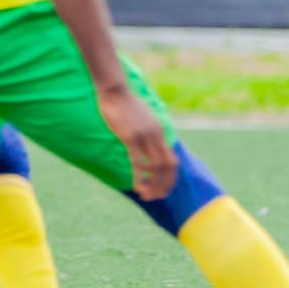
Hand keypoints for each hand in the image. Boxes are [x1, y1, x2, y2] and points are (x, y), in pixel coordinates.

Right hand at [97, 83, 177, 199]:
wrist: (115, 89)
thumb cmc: (126, 104)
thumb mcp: (144, 118)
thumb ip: (149, 131)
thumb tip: (149, 143)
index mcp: (161, 132)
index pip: (173, 160)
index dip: (171, 178)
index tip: (166, 189)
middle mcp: (157, 135)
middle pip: (168, 166)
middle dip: (166, 185)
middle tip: (159, 198)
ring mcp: (145, 136)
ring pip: (155, 167)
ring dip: (153, 185)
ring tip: (148, 196)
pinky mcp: (130, 137)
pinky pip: (138, 162)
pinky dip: (140, 177)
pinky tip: (138, 187)